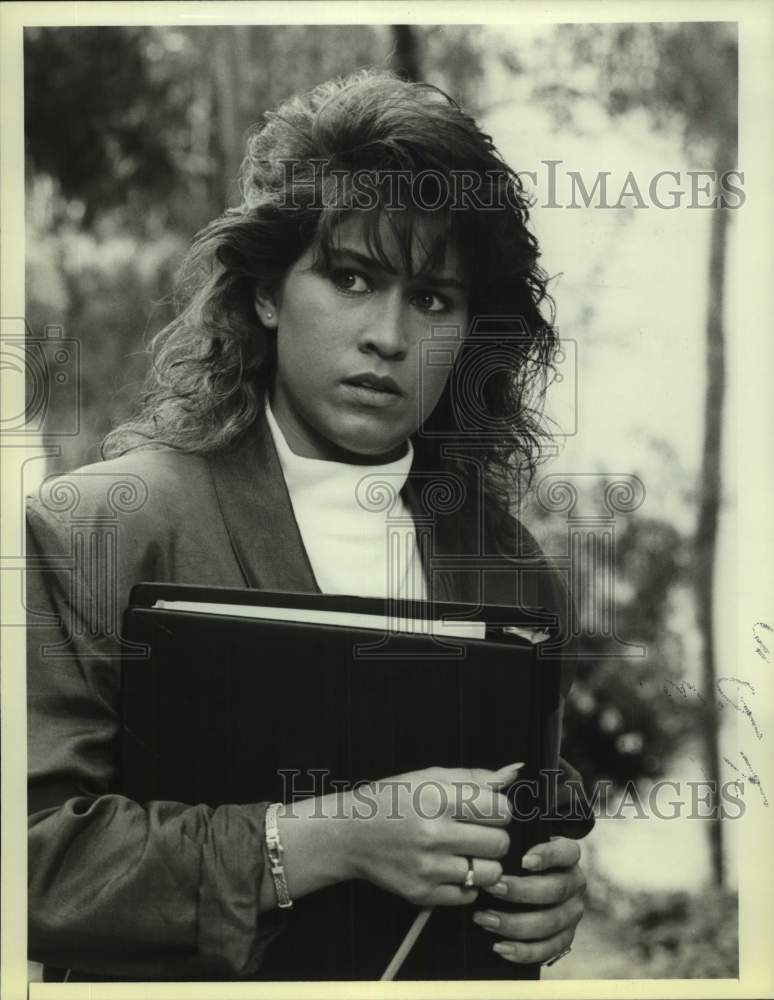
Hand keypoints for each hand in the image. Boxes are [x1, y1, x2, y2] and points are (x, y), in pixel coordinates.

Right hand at [339, 763, 521, 906]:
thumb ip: (473, 777)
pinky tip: (449, 868)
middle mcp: (432, 835)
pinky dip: (465, 883)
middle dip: (494, 836)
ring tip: (465, 852)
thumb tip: (514, 772)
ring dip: (484, 863)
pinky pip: (469, 895)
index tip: (485, 810)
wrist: (350, 834)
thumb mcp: (428, 777)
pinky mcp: (421, 893)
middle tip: (474, 832)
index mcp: (436, 800)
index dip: (498, 809)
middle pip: (500, 843)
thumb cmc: (392, 800)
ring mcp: (427, 868)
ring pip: (490, 874)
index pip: (500, 810)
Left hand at [473, 836, 585, 964]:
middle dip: (520, 891)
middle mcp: (576, 884)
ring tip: (485, 920)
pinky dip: (523, 951)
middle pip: (554, 890)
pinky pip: (547, 949)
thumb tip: (492, 853)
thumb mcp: (528, 844)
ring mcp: (573, 913)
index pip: (565, 852)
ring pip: (549, 923)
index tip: (524, 861)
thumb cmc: (527, 857)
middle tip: (491, 888)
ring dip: (514, 924)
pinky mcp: (566, 937)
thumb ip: (517, 845)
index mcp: (569, 857)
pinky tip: (500, 947)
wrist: (544, 880)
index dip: (547, 856)